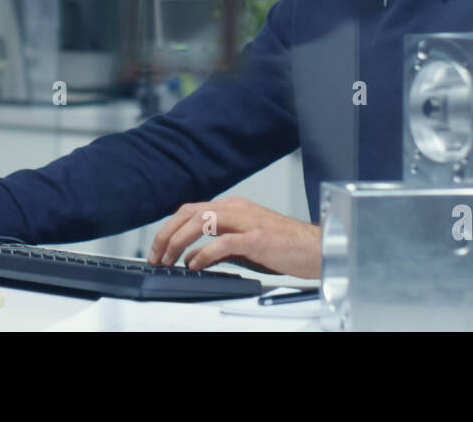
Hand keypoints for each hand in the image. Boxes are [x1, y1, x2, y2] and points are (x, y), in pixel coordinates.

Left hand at [147, 196, 320, 278]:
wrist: (316, 248)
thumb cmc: (284, 246)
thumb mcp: (244, 244)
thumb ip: (218, 245)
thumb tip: (192, 256)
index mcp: (232, 207)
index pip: (190, 210)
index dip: (168, 228)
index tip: (157, 249)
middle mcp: (237, 209)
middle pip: (189, 213)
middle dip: (166, 234)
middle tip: (156, 257)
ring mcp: (247, 221)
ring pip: (201, 221)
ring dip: (179, 242)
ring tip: (170, 261)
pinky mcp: (257, 238)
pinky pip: (223, 241)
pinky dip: (204, 253)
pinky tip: (195, 265)